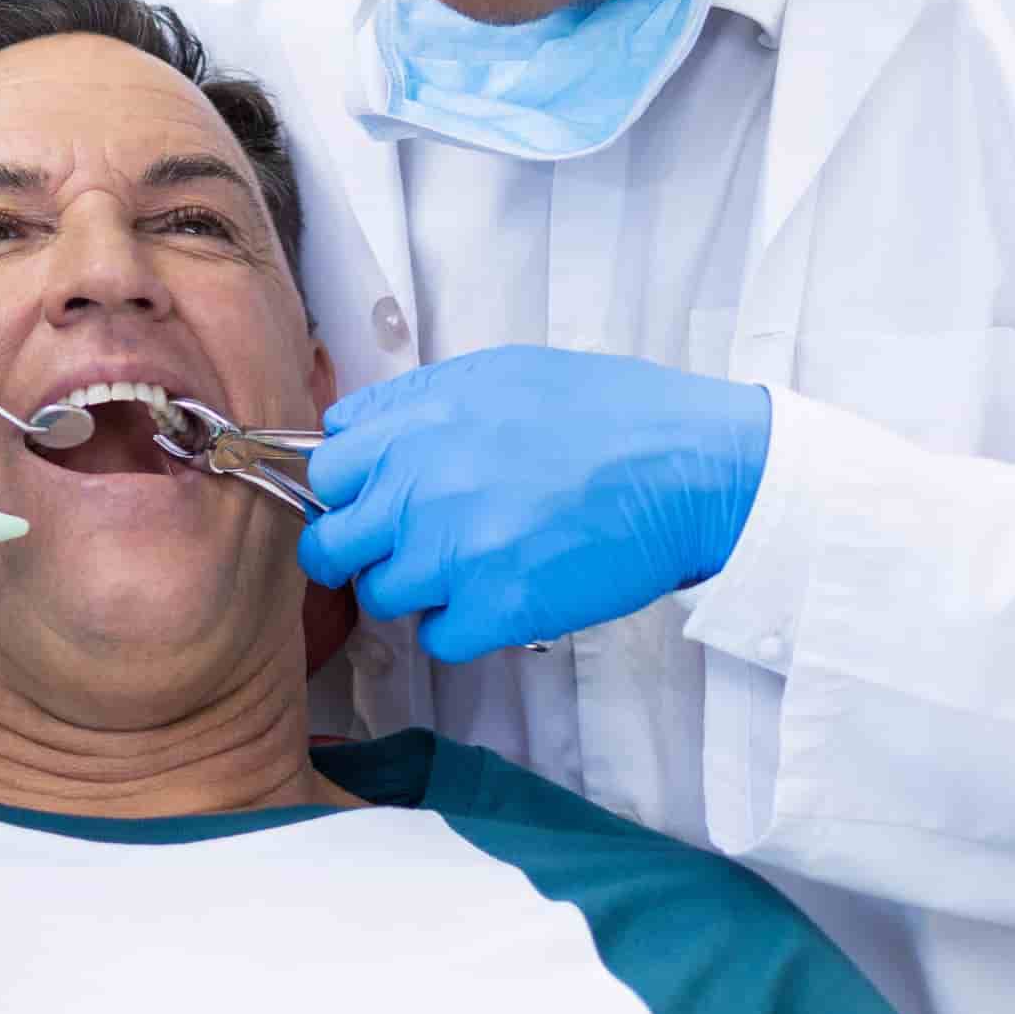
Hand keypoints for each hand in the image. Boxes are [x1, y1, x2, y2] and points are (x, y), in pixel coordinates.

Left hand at [296, 347, 772, 662]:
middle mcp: (422, 488)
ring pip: (380, 597)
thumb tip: (355, 428)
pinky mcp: (496, 609)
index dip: (348, 488)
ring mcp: (454, 553)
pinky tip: (498, 596)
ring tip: (466, 568)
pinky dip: (461, 626)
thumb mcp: (499, 375)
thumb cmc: (608, 414)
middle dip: (358, 550)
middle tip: (400, 549)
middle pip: (330, 544)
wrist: (688, 468)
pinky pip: (437, 638)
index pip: (325, 469)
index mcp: (418, 424)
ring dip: (415, 589)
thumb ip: (415, 404)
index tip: (371, 498)